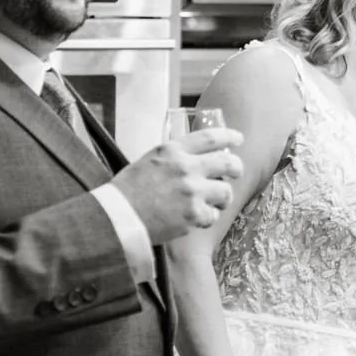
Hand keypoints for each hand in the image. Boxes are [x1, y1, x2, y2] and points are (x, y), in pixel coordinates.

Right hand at [112, 127, 243, 243]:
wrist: (117, 217)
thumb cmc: (127, 191)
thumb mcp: (149, 161)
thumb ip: (173, 157)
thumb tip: (193, 158)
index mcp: (172, 150)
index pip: (210, 137)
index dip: (229, 136)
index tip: (238, 138)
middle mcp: (186, 167)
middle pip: (228, 162)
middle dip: (236, 168)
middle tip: (235, 172)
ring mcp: (192, 192)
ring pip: (225, 192)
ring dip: (222, 198)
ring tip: (213, 202)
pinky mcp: (193, 215)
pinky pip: (213, 215)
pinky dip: (207, 218)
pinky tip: (197, 219)